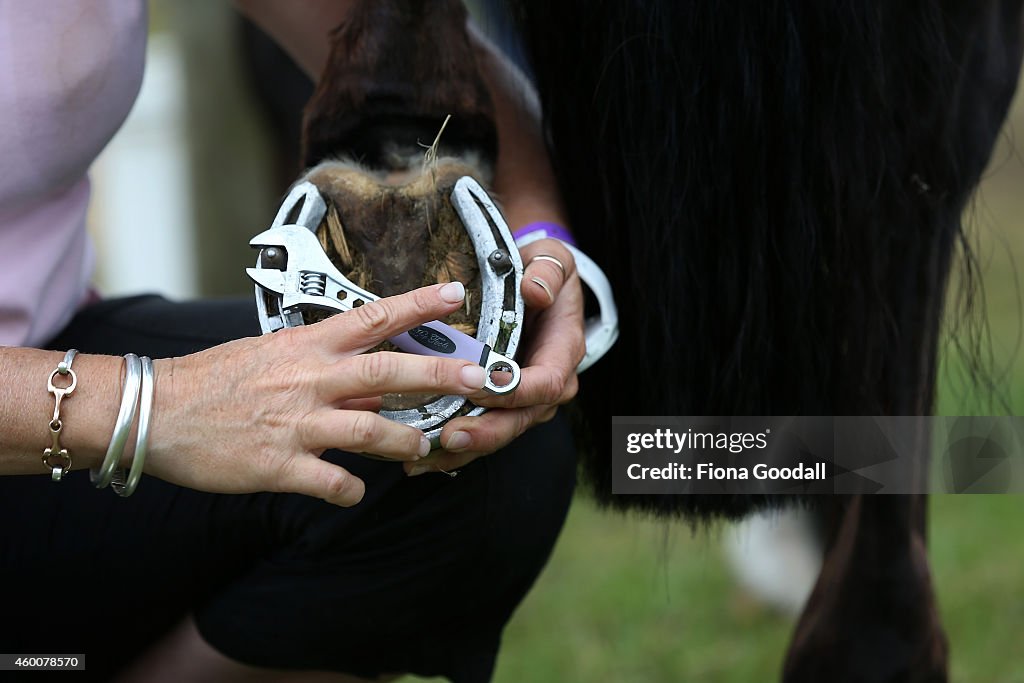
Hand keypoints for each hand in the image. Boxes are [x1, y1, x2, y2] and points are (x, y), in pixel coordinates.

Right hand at [146, 282, 487, 506]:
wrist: (156, 410)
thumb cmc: (217, 380)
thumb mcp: (273, 357)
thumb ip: (327, 370)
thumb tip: (377, 388)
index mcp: (307, 346)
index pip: (373, 317)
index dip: (417, 305)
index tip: (455, 294)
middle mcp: (308, 379)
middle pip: (386, 374)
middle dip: (438, 377)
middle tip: (479, 381)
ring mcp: (295, 423)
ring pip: (370, 432)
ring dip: (405, 442)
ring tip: (423, 448)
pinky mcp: (278, 464)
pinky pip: (332, 482)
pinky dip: (351, 489)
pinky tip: (355, 491)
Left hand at [405, 238, 584, 474]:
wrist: (538, 283)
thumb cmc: (543, 271)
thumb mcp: (552, 259)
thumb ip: (548, 273)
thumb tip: (536, 289)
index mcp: (562, 351)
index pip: (547, 382)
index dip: (515, 389)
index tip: (482, 386)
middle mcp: (548, 384)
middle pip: (520, 419)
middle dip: (485, 431)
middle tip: (449, 437)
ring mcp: (525, 400)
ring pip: (498, 433)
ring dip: (462, 450)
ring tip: (423, 460)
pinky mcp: (502, 406)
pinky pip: (481, 431)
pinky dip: (453, 450)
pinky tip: (420, 461)